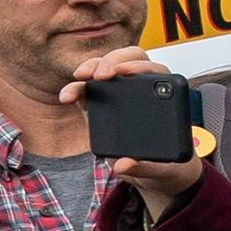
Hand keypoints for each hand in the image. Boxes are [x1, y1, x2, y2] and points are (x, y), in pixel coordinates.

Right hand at [65, 49, 203, 210]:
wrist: (151, 170)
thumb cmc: (164, 165)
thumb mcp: (162, 170)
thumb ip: (146, 167)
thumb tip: (123, 164)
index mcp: (164, 96)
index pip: (153, 69)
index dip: (138, 66)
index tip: (124, 72)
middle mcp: (140, 88)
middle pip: (127, 59)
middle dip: (111, 61)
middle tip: (100, 75)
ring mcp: (118, 93)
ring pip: (105, 68)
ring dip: (91, 67)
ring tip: (80, 76)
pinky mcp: (99, 103)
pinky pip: (86, 88)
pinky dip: (75, 88)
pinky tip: (66, 97)